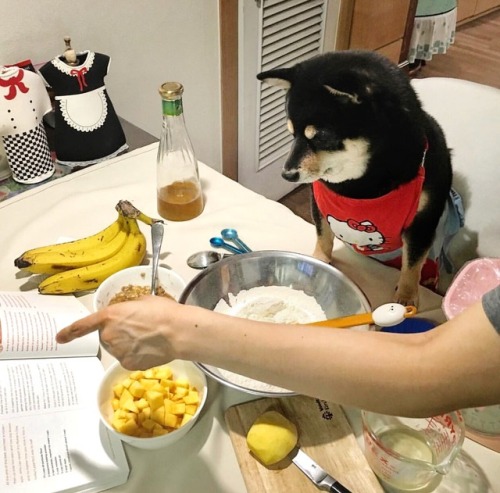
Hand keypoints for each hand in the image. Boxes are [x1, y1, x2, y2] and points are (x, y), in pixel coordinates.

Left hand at [56, 296, 179, 369]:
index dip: (69, 332)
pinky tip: (150, 348)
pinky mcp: (127, 364)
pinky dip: (137, 355)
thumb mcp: (143, 301)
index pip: (83, 326)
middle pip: (106, 336)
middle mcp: (108, 335)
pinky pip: (128, 358)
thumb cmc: (163, 311)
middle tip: (139, 329)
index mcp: (110, 316)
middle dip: (118, 333)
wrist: (177, 332)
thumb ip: (129, 308)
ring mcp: (117, 351)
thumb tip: (130, 314)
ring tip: (148, 338)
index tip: (59, 339)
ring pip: (118, 348)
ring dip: (127, 344)